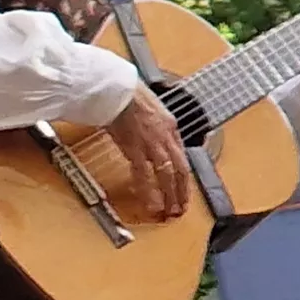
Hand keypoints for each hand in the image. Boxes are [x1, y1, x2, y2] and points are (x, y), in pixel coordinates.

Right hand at [107, 87, 191, 220]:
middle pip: (180, 169)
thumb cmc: (126, 94)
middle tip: (181, 207)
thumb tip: (145, 134)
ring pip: (168, 175)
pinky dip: (150, 192)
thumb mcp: (148, 107)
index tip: (181, 187)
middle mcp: (166, 137)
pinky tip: (152, 204)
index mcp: (169, 126)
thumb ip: (151, 123)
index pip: (180, 155)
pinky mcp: (136, 149)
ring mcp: (152, 144)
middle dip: (181, 190)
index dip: (182, 175)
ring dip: (170, 195)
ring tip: (170, 211)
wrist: (116, 89)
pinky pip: (146, 175)